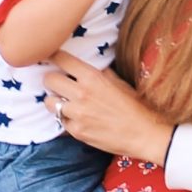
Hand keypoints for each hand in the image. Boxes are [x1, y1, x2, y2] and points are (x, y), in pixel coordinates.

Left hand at [44, 51, 171, 163]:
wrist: (143, 134)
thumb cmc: (135, 106)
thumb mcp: (119, 82)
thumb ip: (99, 72)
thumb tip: (86, 65)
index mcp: (92, 77)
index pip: (61, 59)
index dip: (54, 57)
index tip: (52, 57)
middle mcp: (81, 94)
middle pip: (49, 79)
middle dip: (52, 79)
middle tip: (58, 82)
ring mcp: (77, 114)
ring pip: (49, 102)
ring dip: (55, 100)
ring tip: (64, 102)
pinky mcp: (76, 131)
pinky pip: (61, 121)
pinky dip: (66, 119)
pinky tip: (77, 118)